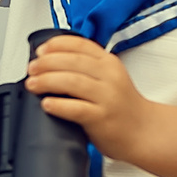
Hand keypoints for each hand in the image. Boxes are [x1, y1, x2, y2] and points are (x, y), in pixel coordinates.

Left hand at [25, 34, 155, 162]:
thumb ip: (86, 68)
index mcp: (109, 63)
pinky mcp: (102, 118)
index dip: (56, 45)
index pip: (80, 45)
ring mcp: (106, 97)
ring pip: (72, 82)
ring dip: (47, 81)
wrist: (144, 131)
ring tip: (33, 84)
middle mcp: (109, 77)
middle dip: (46, 63)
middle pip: (72, 61)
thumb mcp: (109, 78)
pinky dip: (59, 105)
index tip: (40, 51)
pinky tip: (47, 104)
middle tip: (31, 69)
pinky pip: (77, 108)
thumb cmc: (122, 106)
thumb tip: (49, 63)